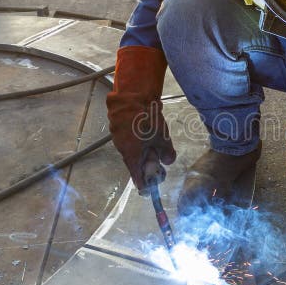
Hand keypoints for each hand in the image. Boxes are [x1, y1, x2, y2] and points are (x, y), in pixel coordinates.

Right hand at [106, 46, 175, 191]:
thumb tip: (168, 162)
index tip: (150, 189)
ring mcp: (117, 136)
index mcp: (131, 155)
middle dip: (147, 164)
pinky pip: (129, 138)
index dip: (144, 184)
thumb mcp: (162, 137)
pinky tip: (146, 130)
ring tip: (155, 140)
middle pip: (135, 163)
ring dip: (143, 150)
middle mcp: (121, 148)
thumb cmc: (147, 119)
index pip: (137, 177)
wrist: (132, 95)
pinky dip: (138, 139)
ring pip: (132, 149)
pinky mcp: (117, 125)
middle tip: (159, 161)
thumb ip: (166, 152)